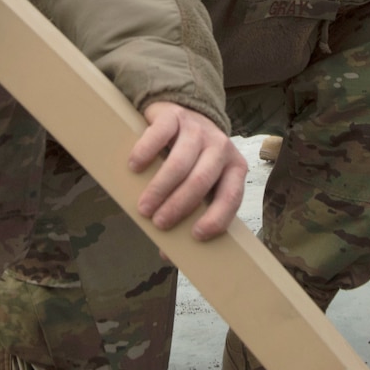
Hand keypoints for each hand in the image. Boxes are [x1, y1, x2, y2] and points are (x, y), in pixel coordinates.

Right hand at [131, 102, 245, 240]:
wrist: (184, 115)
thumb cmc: (193, 161)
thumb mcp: (200, 186)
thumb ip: (189, 215)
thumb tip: (168, 254)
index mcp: (234, 168)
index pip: (231, 196)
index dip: (216, 217)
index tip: (196, 235)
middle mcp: (220, 147)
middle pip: (201, 180)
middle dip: (179, 205)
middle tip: (159, 223)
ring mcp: (197, 129)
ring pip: (180, 162)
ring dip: (160, 188)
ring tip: (143, 207)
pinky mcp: (173, 116)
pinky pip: (159, 135)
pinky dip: (145, 153)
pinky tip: (135, 167)